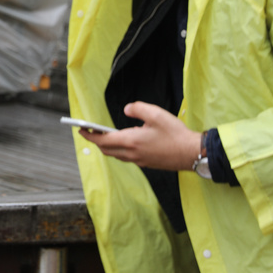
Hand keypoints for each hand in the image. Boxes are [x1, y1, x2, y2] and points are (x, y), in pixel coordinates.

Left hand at [77, 101, 202, 171]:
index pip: (103, 140)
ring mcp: (140, 161)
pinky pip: (127, 157)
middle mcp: (132, 154)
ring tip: (104, 136)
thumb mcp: (156, 114)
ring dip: (107, 146)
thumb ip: (137, 108)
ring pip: (116, 155)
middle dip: (96, 141)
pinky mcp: (147, 163)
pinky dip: (119, 150)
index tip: (81, 130)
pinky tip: (125, 142)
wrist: (191, 153)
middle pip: (107, 150)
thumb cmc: (175, 134)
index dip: (90, 135)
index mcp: (131, 141)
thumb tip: (127, 109)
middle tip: (90, 131)